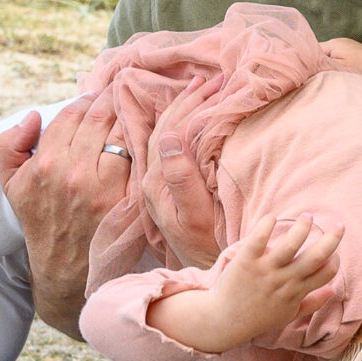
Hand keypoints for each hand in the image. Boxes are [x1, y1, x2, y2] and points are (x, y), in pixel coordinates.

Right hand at [0, 98, 127, 338]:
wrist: (64, 268)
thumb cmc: (39, 218)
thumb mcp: (11, 184)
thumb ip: (9, 145)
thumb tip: (33, 116)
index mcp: (46, 164)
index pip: (73, 114)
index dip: (87, 99)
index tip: (98, 93)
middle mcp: (76, 174)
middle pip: (101, 119)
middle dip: (113, 100)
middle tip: (124, 91)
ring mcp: (105, 190)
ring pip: (125, 135)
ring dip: (132, 118)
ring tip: (138, 109)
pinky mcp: (129, 203)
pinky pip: (142, 162)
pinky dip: (147, 145)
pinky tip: (152, 136)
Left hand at [140, 73, 227, 269]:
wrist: (201, 282)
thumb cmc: (206, 249)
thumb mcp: (196, 218)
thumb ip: (182, 179)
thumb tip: (169, 136)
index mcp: (155, 184)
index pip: (168, 129)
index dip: (189, 103)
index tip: (213, 83)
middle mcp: (148, 181)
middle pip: (160, 127)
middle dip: (185, 99)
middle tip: (211, 79)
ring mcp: (154, 185)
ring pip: (159, 133)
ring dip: (179, 107)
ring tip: (199, 87)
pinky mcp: (162, 190)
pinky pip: (163, 146)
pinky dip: (176, 123)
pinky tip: (186, 114)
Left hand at [173, 213, 341, 353]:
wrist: (224, 321)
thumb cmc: (258, 318)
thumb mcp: (289, 315)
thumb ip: (313, 302)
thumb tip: (333, 290)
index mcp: (297, 292)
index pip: (326, 273)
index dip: (335, 260)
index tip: (334, 250)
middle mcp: (284, 280)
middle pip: (315, 257)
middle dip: (331, 240)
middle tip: (340, 226)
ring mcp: (265, 270)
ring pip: (290, 245)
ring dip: (302, 229)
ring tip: (308, 217)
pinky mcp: (246, 262)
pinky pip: (258, 240)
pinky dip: (266, 226)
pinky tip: (272, 218)